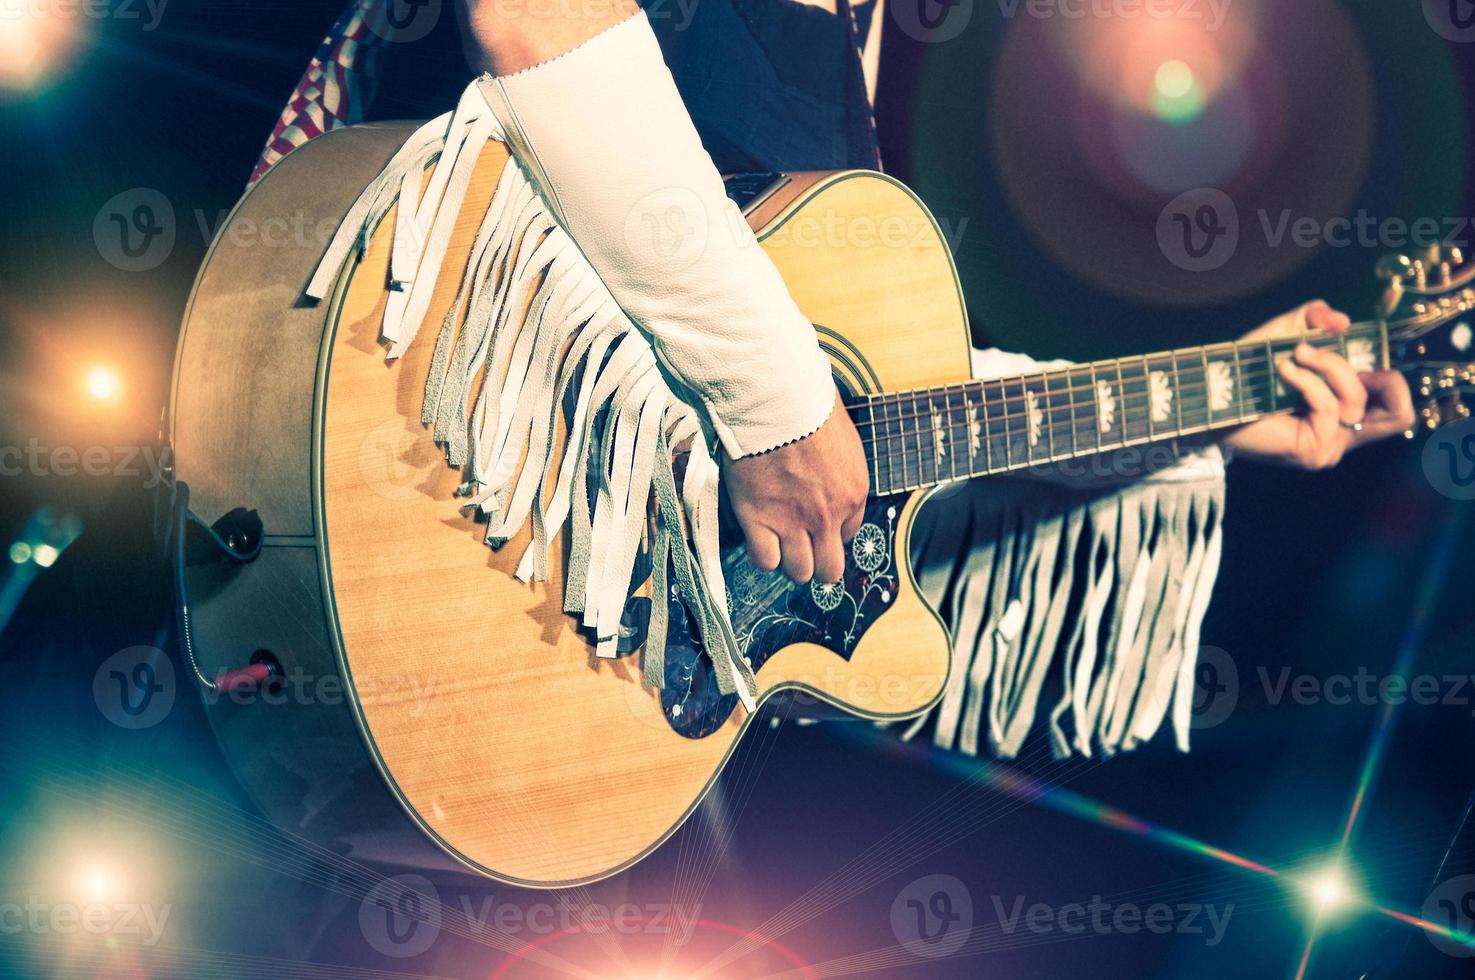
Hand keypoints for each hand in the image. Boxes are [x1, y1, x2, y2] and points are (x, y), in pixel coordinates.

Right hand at [724, 390, 869, 583]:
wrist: (772, 399)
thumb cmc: (804, 405)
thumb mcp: (840, 437)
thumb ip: (838, 469)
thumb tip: (827, 475)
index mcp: (853, 492)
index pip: (849, 534)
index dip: (831, 531)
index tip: (817, 522)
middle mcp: (828, 515)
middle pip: (830, 569)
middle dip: (817, 562)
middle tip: (802, 548)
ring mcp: (794, 521)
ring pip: (799, 572)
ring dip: (790, 561)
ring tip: (778, 543)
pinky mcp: (760, 520)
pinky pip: (765, 560)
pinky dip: (763, 555)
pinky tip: (759, 539)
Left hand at [1223, 300, 1414, 467]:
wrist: (1210, 399)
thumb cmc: (1246, 372)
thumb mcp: (1285, 333)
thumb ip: (1315, 317)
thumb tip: (1342, 321)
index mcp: (1346, 413)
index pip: (1398, 408)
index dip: (1388, 378)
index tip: (1353, 355)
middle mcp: (1344, 434)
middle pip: (1400, 415)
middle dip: (1378, 377)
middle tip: (1332, 356)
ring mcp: (1330, 446)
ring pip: (1357, 400)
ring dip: (1328, 365)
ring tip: (1295, 353)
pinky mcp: (1313, 450)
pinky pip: (1329, 406)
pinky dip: (1307, 379)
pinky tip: (1283, 369)